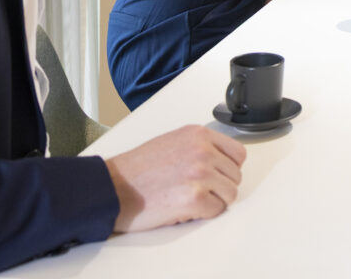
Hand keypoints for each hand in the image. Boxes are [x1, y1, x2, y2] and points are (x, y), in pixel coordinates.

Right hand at [105, 125, 246, 233]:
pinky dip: (202, 214)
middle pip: (235, 176)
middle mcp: (203, 151)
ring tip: (190, 199)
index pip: (238, 154)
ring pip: (230, 194)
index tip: (217, 176)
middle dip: (219, 187)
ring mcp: (200, 174)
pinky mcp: (195, 198)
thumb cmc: (137, 169)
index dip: (228, 169)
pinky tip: (184, 208)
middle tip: (197, 191)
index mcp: (199, 135)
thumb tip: (221, 162)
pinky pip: (216, 211)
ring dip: (213, 201)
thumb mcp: (173, 141)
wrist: (112, 187)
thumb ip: (199, 147)